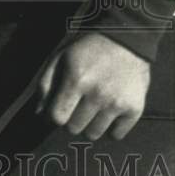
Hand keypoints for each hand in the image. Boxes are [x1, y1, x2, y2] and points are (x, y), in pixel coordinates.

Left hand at [36, 31, 150, 140]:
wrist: (128, 40)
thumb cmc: (89, 48)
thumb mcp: (61, 56)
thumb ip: (46, 83)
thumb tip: (39, 112)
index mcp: (76, 79)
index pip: (57, 117)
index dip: (55, 115)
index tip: (59, 109)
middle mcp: (97, 94)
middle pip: (74, 128)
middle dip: (72, 119)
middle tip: (78, 106)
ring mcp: (117, 103)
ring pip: (94, 134)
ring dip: (90, 125)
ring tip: (93, 108)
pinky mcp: (135, 108)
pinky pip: (117, 135)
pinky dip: (112, 128)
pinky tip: (109, 113)